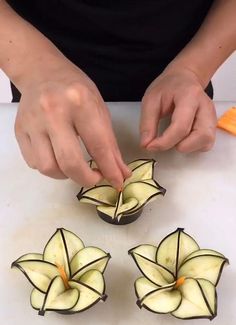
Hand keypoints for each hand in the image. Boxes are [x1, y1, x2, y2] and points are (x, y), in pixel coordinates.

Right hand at [14, 57, 130, 187]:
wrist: (41, 71)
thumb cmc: (75, 90)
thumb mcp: (99, 109)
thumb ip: (110, 144)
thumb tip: (121, 174)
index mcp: (79, 102)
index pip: (98, 145)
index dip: (109, 169)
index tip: (117, 182)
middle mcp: (53, 111)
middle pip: (69, 162)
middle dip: (86, 179)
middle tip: (94, 178)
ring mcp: (32, 122)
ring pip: (48, 167)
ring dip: (65, 175)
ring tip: (74, 167)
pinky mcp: (20, 130)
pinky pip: (34, 163)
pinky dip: (50, 168)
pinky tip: (57, 157)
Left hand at [140, 68, 216, 152]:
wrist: (184, 78)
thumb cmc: (169, 88)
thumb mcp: (151, 100)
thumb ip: (147, 123)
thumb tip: (146, 144)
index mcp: (190, 96)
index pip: (181, 126)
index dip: (165, 142)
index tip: (150, 146)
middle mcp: (206, 106)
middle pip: (201, 136)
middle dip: (180, 145)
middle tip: (166, 140)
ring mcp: (211, 116)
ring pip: (206, 141)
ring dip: (188, 146)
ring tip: (175, 138)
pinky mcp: (212, 125)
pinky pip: (206, 143)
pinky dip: (193, 146)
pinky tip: (183, 138)